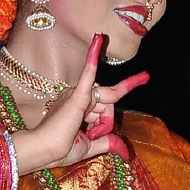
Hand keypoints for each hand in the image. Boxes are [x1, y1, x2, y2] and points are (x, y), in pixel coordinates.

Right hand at [15, 35, 148, 173]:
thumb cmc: (60, 151)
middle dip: (106, 123)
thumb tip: (123, 150)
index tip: (145, 76)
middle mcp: (77, 97)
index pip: (106, 105)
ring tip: (88, 134)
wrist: (44, 151)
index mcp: (78, 107)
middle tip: (94, 133)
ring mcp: (75, 94)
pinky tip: (98, 38)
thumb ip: (107, 142)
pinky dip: (93, 57)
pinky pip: (89, 72)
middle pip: (108, 105)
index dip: (121, 96)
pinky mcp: (77, 95)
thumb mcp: (90, 147)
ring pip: (106, 105)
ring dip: (102, 124)